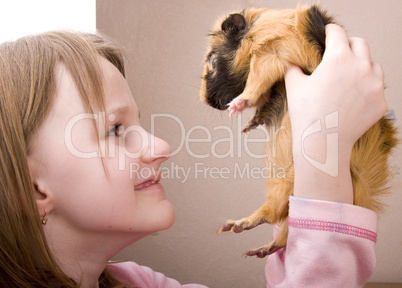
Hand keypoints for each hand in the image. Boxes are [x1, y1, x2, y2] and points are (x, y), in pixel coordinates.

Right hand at [285, 24, 385, 202]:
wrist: (323, 142)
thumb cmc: (307, 114)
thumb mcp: (294, 86)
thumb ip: (295, 68)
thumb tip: (295, 62)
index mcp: (338, 58)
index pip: (338, 33)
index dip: (330, 31)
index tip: (327, 33)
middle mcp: (361, 66)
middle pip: (360, 43)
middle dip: (348, 44)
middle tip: (338, 54)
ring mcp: (374, 85)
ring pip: (372, 64)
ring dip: (361, 64)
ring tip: (348, 76)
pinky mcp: (380, 101)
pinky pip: (376, 87)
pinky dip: (366, 87)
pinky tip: (352, 97)